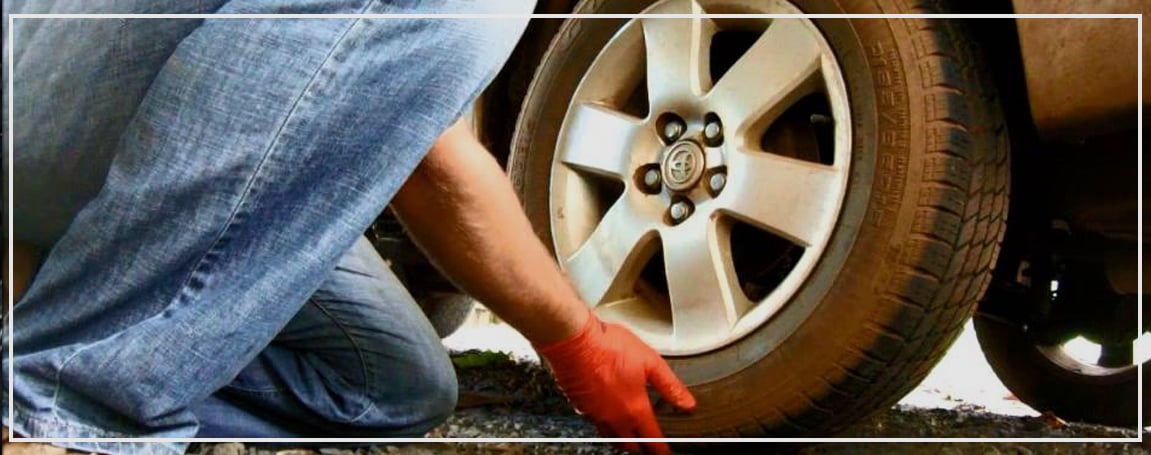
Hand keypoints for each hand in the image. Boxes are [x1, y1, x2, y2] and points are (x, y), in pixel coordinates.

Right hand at [535, 309, 696, 453]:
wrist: (574, 341)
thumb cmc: (609, 346)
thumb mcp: (650, 362)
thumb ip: (670, 386)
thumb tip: (687, 403)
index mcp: (634, 409)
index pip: (652, 440)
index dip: (661, 449)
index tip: (665, 452)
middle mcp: (614, 417)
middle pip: (630, 445)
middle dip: (641, 448)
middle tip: (648, 445)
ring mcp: (595, 414)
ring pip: (611, 437)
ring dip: (622, 439)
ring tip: (629, 435)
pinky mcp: (579, 406)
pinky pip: (595, 423)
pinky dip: (604, 423)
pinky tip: (606, 412)